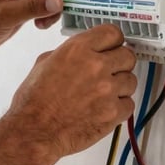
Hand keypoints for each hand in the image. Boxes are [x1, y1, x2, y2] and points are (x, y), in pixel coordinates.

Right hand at [5, 24, 136, 163]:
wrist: (34, 131)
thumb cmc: (34, 101)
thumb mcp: (44, 63)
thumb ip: (69, 53)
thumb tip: (83, 54)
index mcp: (78, 49)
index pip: (113, 33)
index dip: (113, 41)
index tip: (112, 47)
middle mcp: (96, 66)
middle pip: (127, 56)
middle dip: (119, 63)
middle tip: (109, 72)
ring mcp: (107, 90)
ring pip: (131, 80)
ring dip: (119, 86)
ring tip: (102, 94)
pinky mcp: (113, 113)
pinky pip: (128, 104)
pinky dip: (119, 107)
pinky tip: (102, 109)